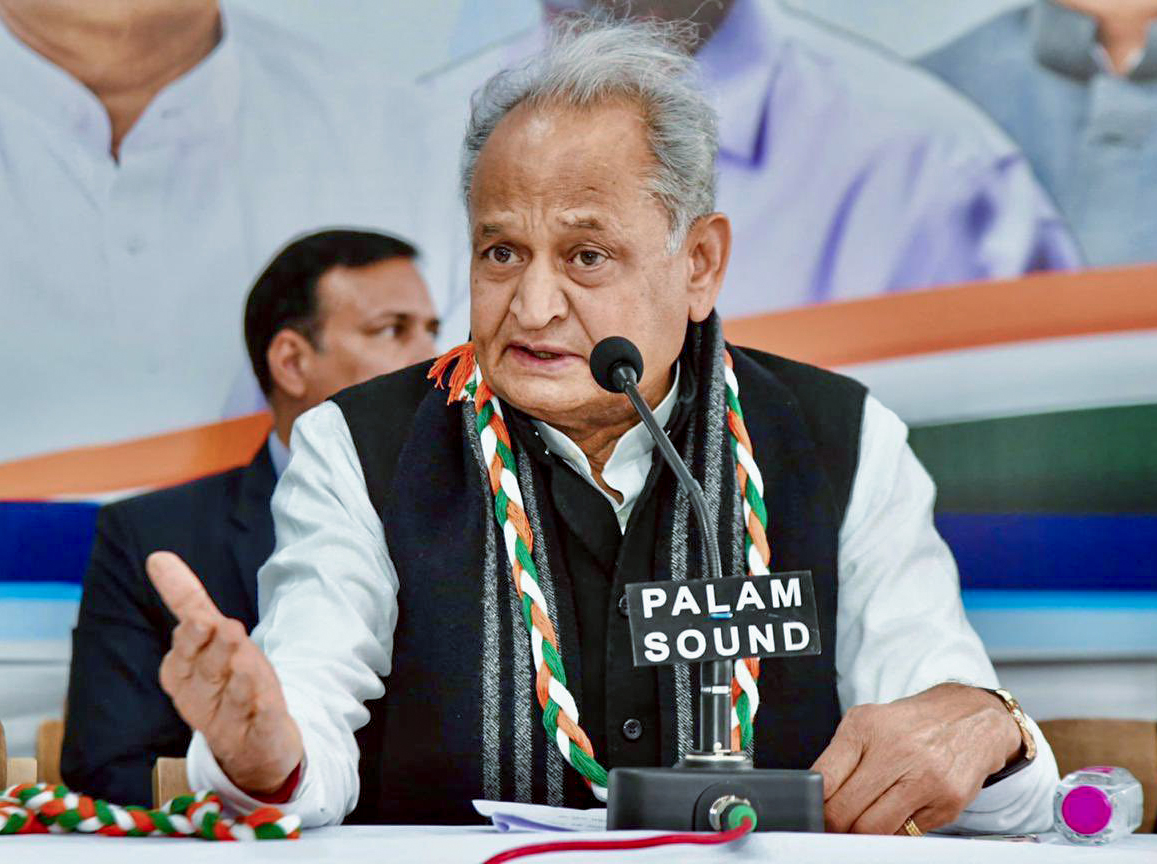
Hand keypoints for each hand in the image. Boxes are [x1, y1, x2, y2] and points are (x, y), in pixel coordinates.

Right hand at [148, 551, 302, 794]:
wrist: (250, 745)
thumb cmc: (225, 681)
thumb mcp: (209, 639)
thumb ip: (187, 600)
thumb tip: (157, 556)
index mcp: (186, 674)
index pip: (184, 653)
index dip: (192, 638)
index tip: (200, 618)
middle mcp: (203, 698)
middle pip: (208, 673)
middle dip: (216, 652)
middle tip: (228, 628)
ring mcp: (231, 720)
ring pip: (234, 699)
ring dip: (240, 682)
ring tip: (247, 664)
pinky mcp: (258, 735)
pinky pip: (260, 726)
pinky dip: (263, 716)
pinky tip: (267, 706)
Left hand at [811, 683, 1021, 834]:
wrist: (970, 720)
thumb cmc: (910, 725)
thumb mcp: (866, 723)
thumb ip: (839, 758)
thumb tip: (815, 799)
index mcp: (866, 728)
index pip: (825, 778)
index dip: (813, 803)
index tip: (811, 811)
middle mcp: (896, 751)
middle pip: (845, 810)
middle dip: (833, 825)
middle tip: (832, 825)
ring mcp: (925, 779)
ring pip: (873, 830)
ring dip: (860, 834)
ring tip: (858, 824)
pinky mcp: (947, 804)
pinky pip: (905, 834)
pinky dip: (892, 832)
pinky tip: (894, 814)